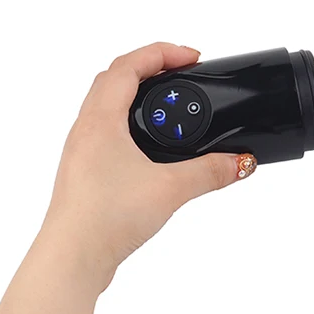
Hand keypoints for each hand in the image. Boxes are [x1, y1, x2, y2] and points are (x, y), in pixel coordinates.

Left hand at [38, 43, 252, 289]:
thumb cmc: (103, 220)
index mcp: (100, 121)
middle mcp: (86, 130)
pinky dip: (132, 122)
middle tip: (184, 73)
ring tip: (173, 105)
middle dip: (153, 68)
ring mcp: (83, 151)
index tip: (193, 58)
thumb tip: (240, 162)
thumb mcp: (171, 189)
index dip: (164, 53)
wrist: (73, 260)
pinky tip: (154, 145)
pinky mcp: (87, 171)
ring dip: (140, 94)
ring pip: (108, 104)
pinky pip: (107, 130)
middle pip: (115, 78)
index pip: (129, 65)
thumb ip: (211, 172)